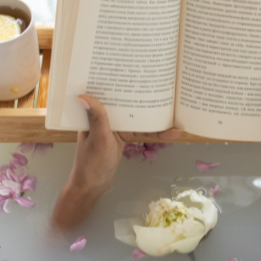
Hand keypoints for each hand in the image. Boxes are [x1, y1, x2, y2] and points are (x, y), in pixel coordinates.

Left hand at [52, 95, 181, 228]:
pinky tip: (172, 133)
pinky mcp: (124, 136)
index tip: (140, 74)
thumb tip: (84, 95)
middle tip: (166, 89)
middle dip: (146, 97)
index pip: (111, 93)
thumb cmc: (91, 164)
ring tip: (175, 112)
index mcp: (94, 113)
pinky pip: (141, 130)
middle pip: (128, 103)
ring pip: (138, 117)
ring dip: (155, 117)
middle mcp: (105, 116)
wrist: (92, 187)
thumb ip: (97, 118)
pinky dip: (155, 132)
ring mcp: (115, 126)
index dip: (123, 83)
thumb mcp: (98, 140)